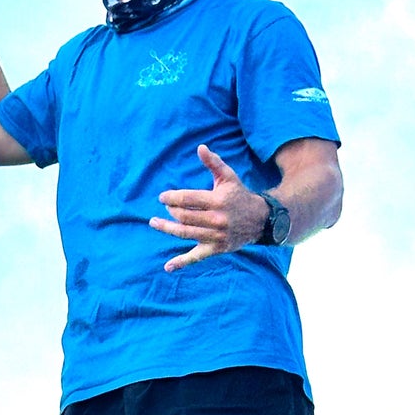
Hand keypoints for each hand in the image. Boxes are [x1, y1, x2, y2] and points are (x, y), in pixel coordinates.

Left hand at [151, 145, 267, 270]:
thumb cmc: (239, 195)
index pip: (188, 199)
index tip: (162, 197)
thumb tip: (200, 147)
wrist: (260, 220)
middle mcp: (217, 220)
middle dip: (171, 212)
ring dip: (167, 229)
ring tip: (154, 223)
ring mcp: (216, 237)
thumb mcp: (228, 177)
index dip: (172, 198)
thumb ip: (213, 163)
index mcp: (218, 201)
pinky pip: (196, 257)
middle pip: (185, 217)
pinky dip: (182, 263)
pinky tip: (168, 267)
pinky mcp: (216, 249)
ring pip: (186, 234)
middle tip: (164, 208)